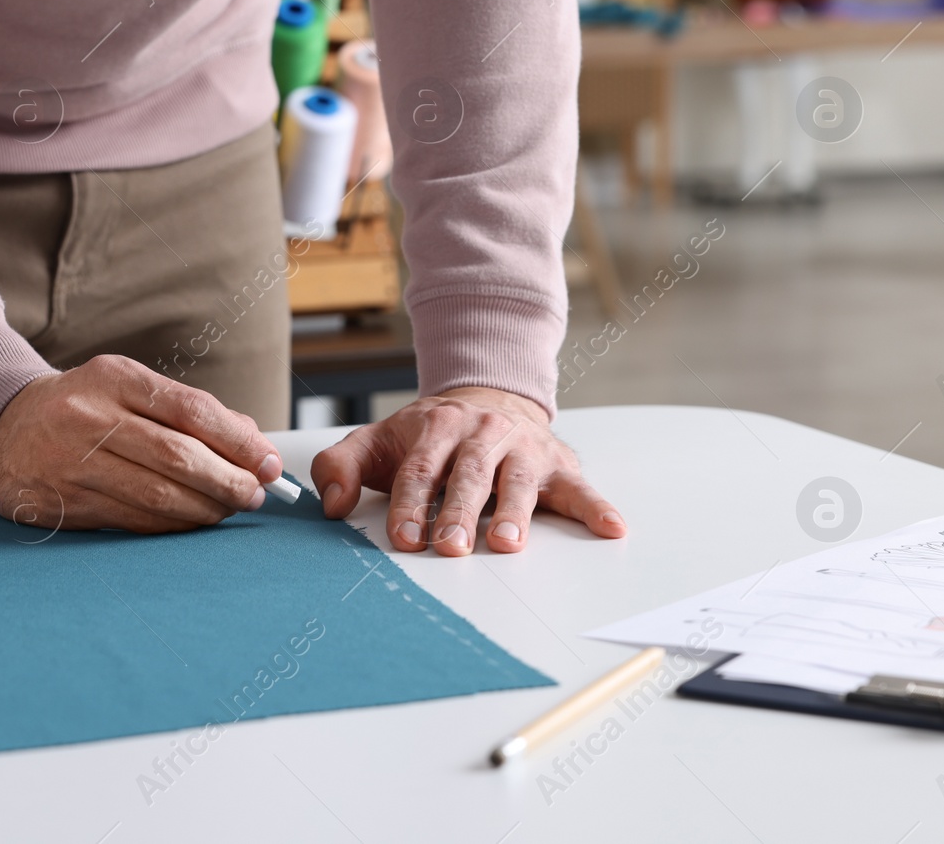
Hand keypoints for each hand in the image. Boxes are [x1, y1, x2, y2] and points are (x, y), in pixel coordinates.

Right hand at [0, 354, 282, 533]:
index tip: (269, 462)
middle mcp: (91, 417)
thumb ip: (187, 409)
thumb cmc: (83, 405)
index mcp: (115, 379)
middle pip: (177, 456)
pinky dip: (170, 525)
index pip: (190, 410)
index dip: (238, 441)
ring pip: (156, 495)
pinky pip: (130, 520)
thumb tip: (251, 441)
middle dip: (228, 480)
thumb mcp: (128, 386)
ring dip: (205, 509)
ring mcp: (72, 462)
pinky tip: (191, 522)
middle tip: (256, 494)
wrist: (2, 425)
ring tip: (229, 509)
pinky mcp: (61, 502)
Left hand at [311, 387, 624, 556]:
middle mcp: (483, 435)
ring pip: (519, 481)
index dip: (410, 504)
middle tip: (450, 547)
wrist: (486, 396)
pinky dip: (597, 508)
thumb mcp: (377, 442)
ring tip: (508, 543)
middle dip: (459, 513)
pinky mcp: (558, 463)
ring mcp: (523, 448)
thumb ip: (342, 467)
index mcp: (437, 428)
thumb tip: (331, 504)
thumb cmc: (429, 435)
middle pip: (470, 477)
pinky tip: (612, 528)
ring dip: (516, 512)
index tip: (403, 537)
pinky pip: (580, 488)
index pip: (420, 470)